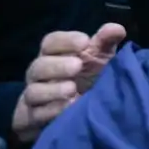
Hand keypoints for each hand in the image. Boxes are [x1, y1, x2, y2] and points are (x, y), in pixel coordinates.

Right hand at [11, 23, 125, 142]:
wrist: (80, 114)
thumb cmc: (89, 79)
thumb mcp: (100, 59)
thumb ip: (106, 43)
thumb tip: (117, 29)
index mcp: (53, 55)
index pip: (51, 42)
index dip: (66, 40)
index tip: (85, 42)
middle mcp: (39, 75)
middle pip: (39, 66)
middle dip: (57, 65)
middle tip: (77, 66)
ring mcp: (33, 97)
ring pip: (33, 92)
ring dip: (52, 90)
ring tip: (72, 89)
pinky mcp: (31, 119)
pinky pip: (34, 115)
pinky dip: (51, 112)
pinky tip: (68, 109)